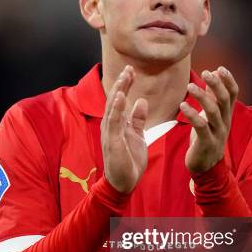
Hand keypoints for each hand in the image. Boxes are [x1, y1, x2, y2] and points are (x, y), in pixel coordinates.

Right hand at [101, 65, 147, 192]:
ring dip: (119, 91)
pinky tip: (120, 95)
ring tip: (125, 76)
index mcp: (117, 124)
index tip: (132, 71)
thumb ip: (138, 120)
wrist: (124, 183)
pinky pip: (113, 121)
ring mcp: (109, 133)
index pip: (120, 100)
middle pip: (115, 100)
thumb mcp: (138, 136)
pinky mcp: (112, 141)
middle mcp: (110, 125)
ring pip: (113, 107)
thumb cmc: (129, 161)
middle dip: (122, 83)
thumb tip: (141, 101)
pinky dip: (116, 108)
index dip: (125, 85)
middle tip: (129, 68)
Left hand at [180, 66, 238, 173]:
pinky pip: (201, 126)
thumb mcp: (211, 116)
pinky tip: (183, 105)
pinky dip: (192, 114)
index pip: (233, 94)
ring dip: (202, 96)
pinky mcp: (206, 142)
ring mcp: (217, 133)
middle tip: (206, 73)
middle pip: (224, 99)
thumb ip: (212, 97)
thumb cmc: (207, 137)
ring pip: (213, 111)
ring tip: (190, 86)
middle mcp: (224, 122)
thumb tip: (213, 75)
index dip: (228, 80)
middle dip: (216, 84)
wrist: (206, 166)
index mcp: (226, 114)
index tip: (220, 68)